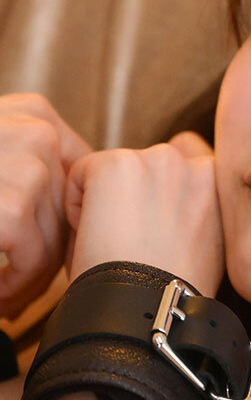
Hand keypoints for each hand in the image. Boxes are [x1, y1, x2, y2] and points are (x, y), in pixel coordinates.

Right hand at [0, 93, 91, 318]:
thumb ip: (29, 162)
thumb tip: (80, 209)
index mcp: (34, 114)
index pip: (80, 176)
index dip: (70, 221)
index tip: (53, 254)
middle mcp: (38, 130)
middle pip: (71, 208)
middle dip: (53, 254)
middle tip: (27, 289)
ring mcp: (27, 164)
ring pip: (56, 237)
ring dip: (33, 279)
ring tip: (9, 298)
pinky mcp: (10, 206)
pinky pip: (31, 259)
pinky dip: (14, 287)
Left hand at [63, 131, 223, 296]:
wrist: (152, 309)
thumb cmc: (176, 293)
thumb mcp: (211, 248)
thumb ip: (201, 214)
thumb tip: (175, 209)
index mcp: (222, 183)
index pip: (190, 157)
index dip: (165, 188)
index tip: (157, 221)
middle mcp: (196, 163)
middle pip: (149, 164)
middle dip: (137, 193)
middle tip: (135, 241)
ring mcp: (158, 159)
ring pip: (117, 171)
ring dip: (110, 199)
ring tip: (117, 244)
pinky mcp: (118, 164)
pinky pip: (82, 175)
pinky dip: (78, 206)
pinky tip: (97, 239)